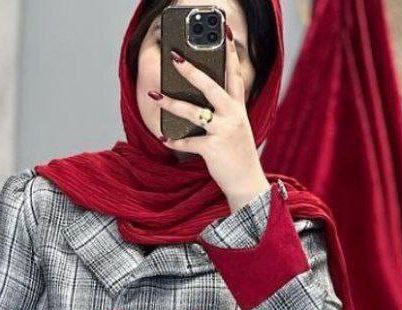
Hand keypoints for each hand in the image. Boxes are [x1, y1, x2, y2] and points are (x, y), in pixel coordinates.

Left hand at [155, 26, 266, 210]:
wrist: (246, 182)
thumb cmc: (237, 154)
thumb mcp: (236, 128)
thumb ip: (223, 112)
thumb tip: (195, 101)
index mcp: (238, 108)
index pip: (234, 75)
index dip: (230, 54)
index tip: (224, 34)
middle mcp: (232, 116)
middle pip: (211, 87)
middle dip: (191, 71)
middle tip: (175, 58)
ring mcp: (223, 131)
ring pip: (193, 112)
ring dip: (171, 103)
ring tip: (154, 95)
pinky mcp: (212, 148)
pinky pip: (188, 141)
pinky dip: (174, 140)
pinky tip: (164, 137)